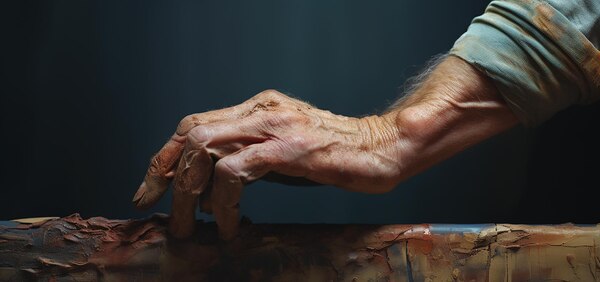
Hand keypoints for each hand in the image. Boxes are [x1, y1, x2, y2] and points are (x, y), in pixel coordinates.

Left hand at [132, 90, 404, 239]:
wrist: (384, 148)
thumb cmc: (337, 155)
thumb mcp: (282, 154)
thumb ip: (248, 160)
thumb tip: (209, 190)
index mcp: (256, 109)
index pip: (193, 123)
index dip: (165, 157)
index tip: (150, 190)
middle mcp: (260, 110)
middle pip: (190, 132)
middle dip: (164, 174)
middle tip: (157, 210)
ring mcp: (274, 126)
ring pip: (204, 147)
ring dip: (187, 192)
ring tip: (188, 225)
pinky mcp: (290, 148)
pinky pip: (236, 171)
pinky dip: (224, 202)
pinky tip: (230, 225)